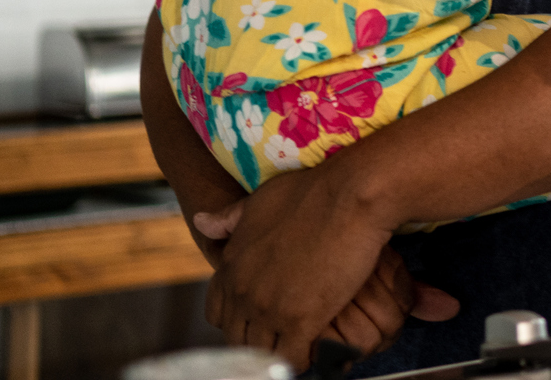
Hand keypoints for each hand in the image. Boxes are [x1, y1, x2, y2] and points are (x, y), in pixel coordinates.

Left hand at [194, 205, 457, 357]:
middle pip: (238, 338)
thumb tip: (200, 223)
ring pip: (262, 353)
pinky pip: (291, 360)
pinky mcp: (300, 321)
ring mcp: (269, 309)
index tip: (259, 316)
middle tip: (284, 334)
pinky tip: (317, 349)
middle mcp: (243, 291)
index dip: (237, 318)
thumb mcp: (260, 199)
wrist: (350, 195)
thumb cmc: (311, 191)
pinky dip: (303, 359)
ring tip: (300, 344)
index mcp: (231, 265)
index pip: (217, 313)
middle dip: (259, 338)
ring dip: (279, 351)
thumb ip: (230, 218)